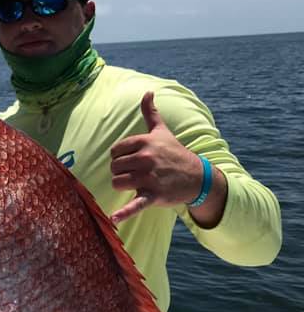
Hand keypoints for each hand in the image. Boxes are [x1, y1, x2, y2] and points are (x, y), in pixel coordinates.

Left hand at [110, 92, 205, 224]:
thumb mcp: (163, 132)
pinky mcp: (153, 195)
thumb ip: (151, 113)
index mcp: (145, 142)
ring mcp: (149, 177)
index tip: (130, 160)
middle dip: (120, 171)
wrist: (197, 177)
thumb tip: (148, 92)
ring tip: (134, 184)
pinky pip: (135, 205)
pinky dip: (124, 213)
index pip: (115, 151)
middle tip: (133, 173)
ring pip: (118, 182)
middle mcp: (146, 158)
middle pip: (114, 167)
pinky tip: (114, 219)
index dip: (119, 157)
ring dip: (122, 185)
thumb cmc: (175, 153)